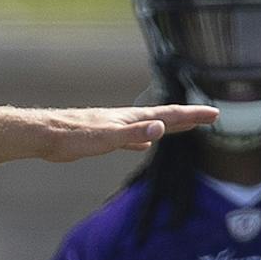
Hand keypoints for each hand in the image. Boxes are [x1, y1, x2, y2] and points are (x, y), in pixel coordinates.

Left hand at [37, 104, 218, 161]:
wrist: (45, 135)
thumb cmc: (73, 136)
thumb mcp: (106, 138)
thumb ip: (133, 134)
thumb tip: (159, 130)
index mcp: (131, 119)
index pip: (169, 115)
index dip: (192, 115)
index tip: (215, 114)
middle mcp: (126, 120)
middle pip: (164, 118)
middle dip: (188, 118)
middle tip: (211, 117)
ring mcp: (115, 128)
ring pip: (149, 127)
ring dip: (168, 127)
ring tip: (183, 127)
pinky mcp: (102, 138)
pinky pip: (131, 139)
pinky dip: (141, 141)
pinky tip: (142, 145)